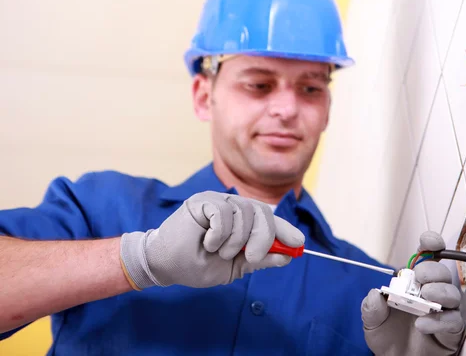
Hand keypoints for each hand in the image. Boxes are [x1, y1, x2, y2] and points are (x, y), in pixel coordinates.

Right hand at [119, 191, 304, 288]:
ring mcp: (218, 201)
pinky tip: (208, 243)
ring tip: (219, 252)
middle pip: (262, 212)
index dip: (285, 230)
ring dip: (236, 239)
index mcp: (243, 222)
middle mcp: (233, 207)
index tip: (298, 243)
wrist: (165, 266)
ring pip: (245, 212)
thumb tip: (287, 256)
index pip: (269, 220)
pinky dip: (220, 233)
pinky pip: (224, 212)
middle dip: (263, 237)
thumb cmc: (198, 265)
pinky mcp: (202, 200)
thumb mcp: (234, 267)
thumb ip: (259, 259)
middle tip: (252, 257)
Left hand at [361, 231, 463, 355]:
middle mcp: (432, 292)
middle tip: (420, 278)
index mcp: (414, 282)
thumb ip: (371, 306)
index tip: (429, 242)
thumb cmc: (386, 335)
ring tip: (425, 298)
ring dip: (440, 292)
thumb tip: (376, 294)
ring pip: (453, 294)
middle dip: (432, 271)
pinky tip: (422, 324)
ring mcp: (444, 310)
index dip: (431, 244)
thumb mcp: (371, 320)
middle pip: (443, 273)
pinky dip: (439, 321)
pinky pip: (454, 321)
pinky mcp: (451, 331)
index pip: (428, 257)